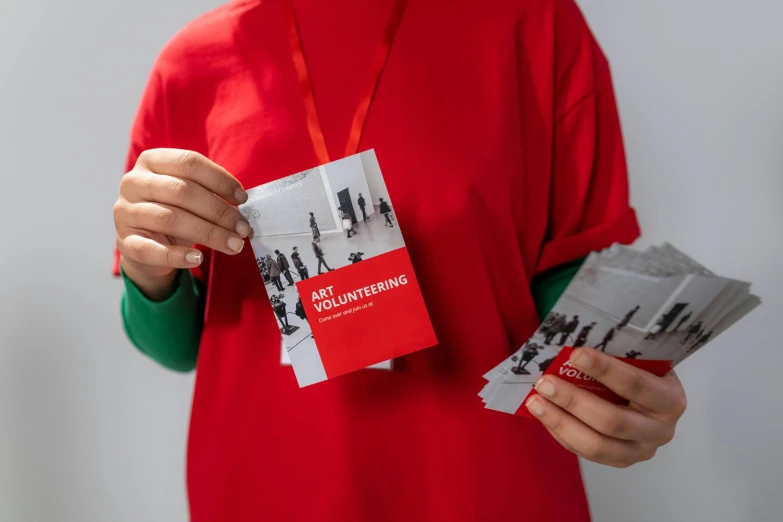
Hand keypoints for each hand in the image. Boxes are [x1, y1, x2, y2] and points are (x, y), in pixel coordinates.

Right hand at [114, 149, 249, 298]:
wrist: (146, 242)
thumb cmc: (174, 211)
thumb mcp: (190, 196)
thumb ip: (211, 194)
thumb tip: (239, 207)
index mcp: (151, 161)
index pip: (189, 162)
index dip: (220, 179)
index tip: (242, 198)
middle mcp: (133, 182)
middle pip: (182, 191)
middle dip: (219, 211)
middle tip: (243, 228)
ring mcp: (125, 212)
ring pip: (170, 219)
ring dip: (208, 233)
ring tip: (234, 244)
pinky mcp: (124, 242)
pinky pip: (151, 249)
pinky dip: (178, 255)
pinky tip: (198, 259)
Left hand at [525, 347, 686, 467]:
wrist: (652, 396)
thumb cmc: (640, 371)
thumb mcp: (639, 359)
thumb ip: (616, 353)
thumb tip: (572, 344)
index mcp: (670, 398)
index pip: (635, 384)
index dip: (604, 370)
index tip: (575, 355)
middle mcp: (660, 430)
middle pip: (612, 421)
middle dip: (573, 401)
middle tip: (544, 383)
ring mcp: (641, 450)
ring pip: (596, 445)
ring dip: (561, 422)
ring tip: (535, 402)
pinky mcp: (621, 460)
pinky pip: (585, 453)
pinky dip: (561, 433)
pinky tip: (544, 415)